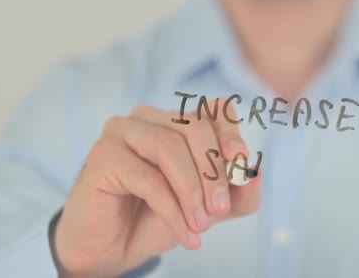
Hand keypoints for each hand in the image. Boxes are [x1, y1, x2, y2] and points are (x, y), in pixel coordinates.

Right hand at [51, 103, 260, 276]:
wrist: (111, 249)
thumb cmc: (157, 219)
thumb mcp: (208, 208)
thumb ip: (236, 194)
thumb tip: (256, 175)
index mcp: (175, 122)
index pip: (214, 110)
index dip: (231, 133)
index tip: (241, 163)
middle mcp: (148, 118)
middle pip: (194, 127)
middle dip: (213, 171)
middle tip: (220, 210)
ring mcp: (121, 132)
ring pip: (170, 147)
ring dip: (192, 191)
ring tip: (201, 225)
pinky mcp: (102, 155)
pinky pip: (147, 177)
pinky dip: (172, 209)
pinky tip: (185, 234)